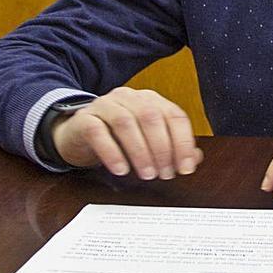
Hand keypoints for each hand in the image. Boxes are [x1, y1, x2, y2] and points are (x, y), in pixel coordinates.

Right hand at [51, 87, 202, 179]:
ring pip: (126, 122)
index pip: (174, 116)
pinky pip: (98, 132)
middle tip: (164, 174)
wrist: (77, 134)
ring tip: (146, 175)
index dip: (183, 142)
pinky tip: (121, 170)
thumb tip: (194, 159)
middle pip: (151, 117)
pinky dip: (112, 152)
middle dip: (162, 148)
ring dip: (140, 151)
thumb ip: (172, 147)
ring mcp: (105, 105)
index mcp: (150, 100)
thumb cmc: (117, 138)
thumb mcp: (147, 142)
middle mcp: (129, 97)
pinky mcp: (84, 118)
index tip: (185, 168)